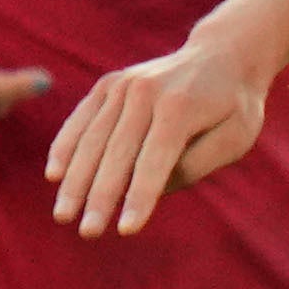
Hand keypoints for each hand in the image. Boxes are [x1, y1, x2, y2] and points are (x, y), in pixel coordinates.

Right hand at [44, 28, 271, 239]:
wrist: (222, 55)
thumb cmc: (234, 106)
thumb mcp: (236, 137)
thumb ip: (198, 163)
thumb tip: (154, 188)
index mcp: (181, 106)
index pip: (155, 161)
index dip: (140, 197)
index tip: (126, 231)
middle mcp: (146, 91)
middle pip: (117, 153)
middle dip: (100, 197)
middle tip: (88, 233)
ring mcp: (123, 84)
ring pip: (92, 139)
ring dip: (75, 179)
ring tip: (63, 215)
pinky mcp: (109, 84)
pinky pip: (81, 119)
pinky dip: (66, 146)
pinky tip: (53, 175)